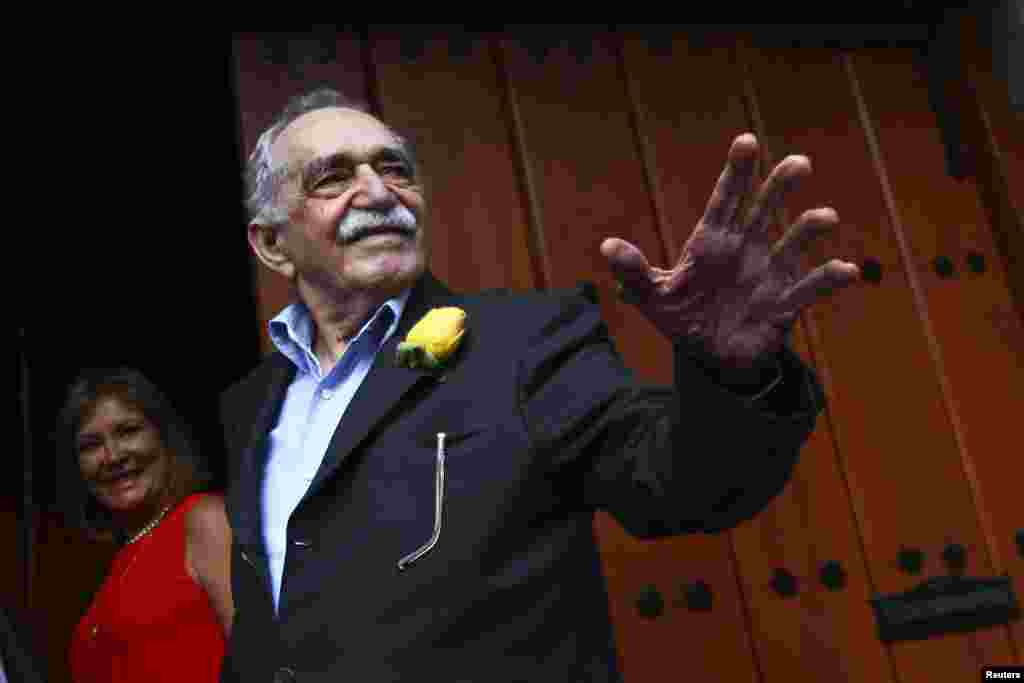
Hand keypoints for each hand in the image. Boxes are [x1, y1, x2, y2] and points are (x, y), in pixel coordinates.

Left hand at [601, 133, 858, 368]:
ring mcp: (767, 275)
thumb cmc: (683, 318)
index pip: (725, 200)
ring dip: (809, 230)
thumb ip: (633, 273)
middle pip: (764, 211)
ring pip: (792, 245)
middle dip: (779, 187)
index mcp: (711, 242)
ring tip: (825, 217)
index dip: (735, 173)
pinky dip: (827, 280)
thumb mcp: (652, 297)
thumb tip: (607, 247)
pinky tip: (847, 270)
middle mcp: (745, 250)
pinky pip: (807, 289)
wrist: (710, 357)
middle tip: (799, 164)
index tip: (746, 141)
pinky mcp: (782, 305)